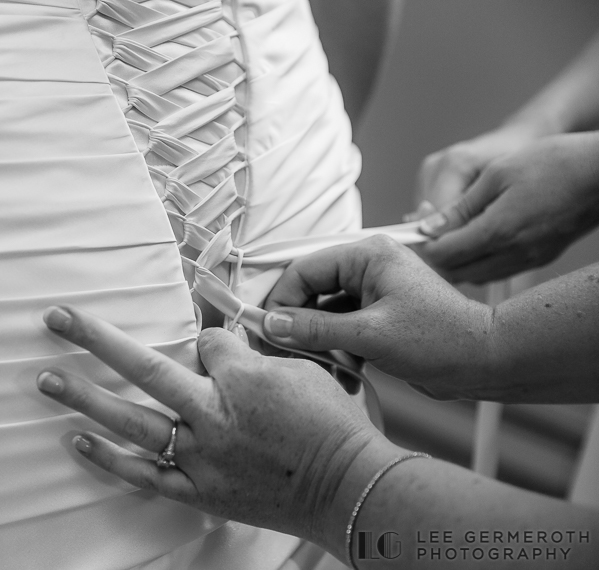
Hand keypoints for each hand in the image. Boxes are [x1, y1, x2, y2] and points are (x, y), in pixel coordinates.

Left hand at [36, 305, 398, 558]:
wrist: (348, 488)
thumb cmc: (332, 427)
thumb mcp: (302, 372)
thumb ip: (254, 355)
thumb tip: (219, 343)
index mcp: (243, 378)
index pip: (206, 341)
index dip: (210, 342)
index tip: (223, 355)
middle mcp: (213, 415)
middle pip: (143, 366)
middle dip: (94, 338)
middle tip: (55, 317)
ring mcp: (201, 456)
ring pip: (132, 421)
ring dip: (85, 397)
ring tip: (45, 378)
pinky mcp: (199, 490)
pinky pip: (145, 474)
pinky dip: (109, 459)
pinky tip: (76, 440)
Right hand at [263, 236, 495, 399]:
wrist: (486, 363)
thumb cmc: (440, 339)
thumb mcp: (370, 334)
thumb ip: (316, 328)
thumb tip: (271, 324)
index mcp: (367, 256)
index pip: (304, 270)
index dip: (281, 301)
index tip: (265, 331)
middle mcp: (367, 269)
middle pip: (311, 292)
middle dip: (296, 325)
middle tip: (280, 353)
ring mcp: (372, 294)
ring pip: (323, 314)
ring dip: (315, 342)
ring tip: (313, 368)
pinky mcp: (377, 318)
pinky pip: (341, 329)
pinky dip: (334, 351)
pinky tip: (337, 374)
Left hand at [415, 132, 598, 282]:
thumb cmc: (555, 162)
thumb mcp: (498, 174)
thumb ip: (460, 206)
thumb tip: (429, 226)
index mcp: (499, 230)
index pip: (444, 254)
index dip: (424, 244)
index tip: (416, 229)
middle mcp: (514, 253)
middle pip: (457, 272)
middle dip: (437, 256)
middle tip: (430, 234)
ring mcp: (530, 259)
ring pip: (477, 276)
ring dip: (458, 262)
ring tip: (451, 236)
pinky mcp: (541, 259)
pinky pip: (498, 271)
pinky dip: (480, 262)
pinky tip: (477, 241)